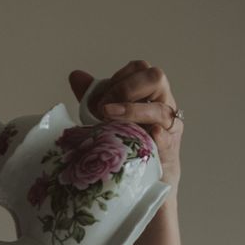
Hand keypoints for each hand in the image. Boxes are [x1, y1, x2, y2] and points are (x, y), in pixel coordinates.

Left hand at [68, 60, 182, 187]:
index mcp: (150, 91)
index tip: (101, 96)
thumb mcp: (109, 116)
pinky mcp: (169, 148)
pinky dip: (158, 135)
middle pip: (156, 78)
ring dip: (132, 111)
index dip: (119, 77)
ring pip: (160, 108)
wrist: (147, 176)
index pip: (140, 68)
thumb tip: (75, 75)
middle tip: (104, 109)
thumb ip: (95, 96)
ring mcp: (169, 125)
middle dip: (126, 89)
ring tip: (109, 117)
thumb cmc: (129, 141)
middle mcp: (163, 103)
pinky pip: (167, 137)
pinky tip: (149, 134)